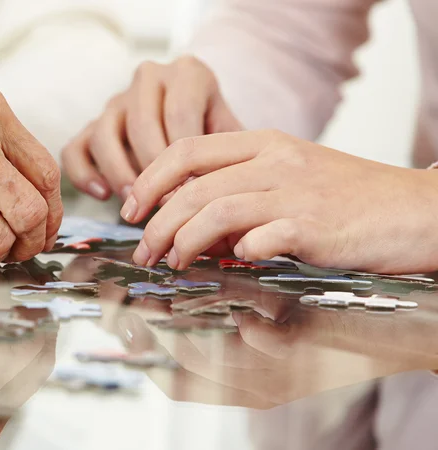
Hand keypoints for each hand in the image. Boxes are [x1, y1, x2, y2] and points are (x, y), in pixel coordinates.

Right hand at [61, 56, 241, 200]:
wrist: (197, 121)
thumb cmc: (217, 134)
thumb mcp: (233, 134)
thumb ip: (229, 153)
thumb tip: (221, 191)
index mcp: (187, 73)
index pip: (180, 114)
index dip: (185, 160)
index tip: (192, 193)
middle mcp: (148, 79)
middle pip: (141, 124)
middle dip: (153, 170)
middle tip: (166, 204)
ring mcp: (115, 102)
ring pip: (104, 134)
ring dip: (119, 174)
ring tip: (136, 203)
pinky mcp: (90, 127)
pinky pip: (74, 149)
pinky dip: (84, 174)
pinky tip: (103, 195)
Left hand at [122, 130, 437, 273]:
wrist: (418, 211)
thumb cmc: (351, 200)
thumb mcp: (292, 180)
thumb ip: (244, 194)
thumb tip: (196, 229)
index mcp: (265, 142)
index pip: (188, 149)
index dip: (150, 178)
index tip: (131, 207)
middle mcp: (276, 161)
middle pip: (194, 185)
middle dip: (156, 221)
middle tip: (142, 250)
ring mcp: (296, 192)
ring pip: (217, 210)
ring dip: (183, 239)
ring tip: (171, 262)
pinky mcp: (316, 227)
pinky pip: (260, 238)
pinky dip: (237, 254)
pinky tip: (230, 265)